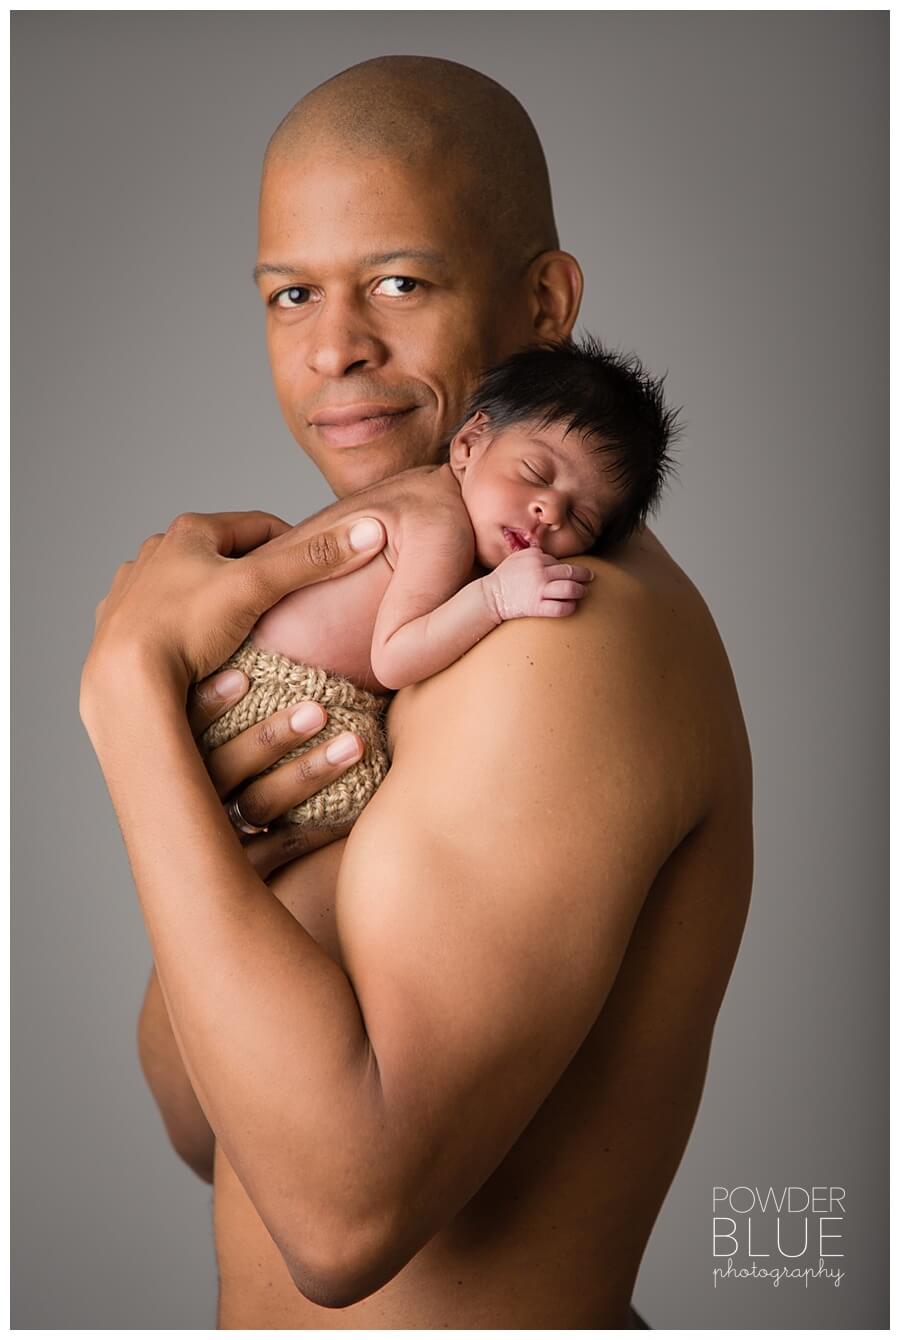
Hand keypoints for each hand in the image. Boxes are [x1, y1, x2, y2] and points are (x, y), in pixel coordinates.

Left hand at [82, 509, 385, 704]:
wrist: (122, 680)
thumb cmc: (186, 628)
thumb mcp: (257, 587)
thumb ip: (313, 560)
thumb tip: (372, 529)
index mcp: (189, 532)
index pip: (259, 526)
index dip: (295, 547)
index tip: (317, 574)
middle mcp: (155, 553)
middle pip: (224, 557)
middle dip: (255, 576)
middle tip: (285, 609)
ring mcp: (134, 590)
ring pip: (191, 588)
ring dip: (219, 603)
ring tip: (245, 635)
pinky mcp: (119, 627)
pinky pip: (163, 620)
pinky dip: (186, 629)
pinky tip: (200, 654)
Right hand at [187, 667, 359, 879]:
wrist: (211, 910)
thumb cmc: (214, 807)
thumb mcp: (201, 765)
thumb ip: (210, 724)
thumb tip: (246, 659)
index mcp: (167, 774)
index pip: (180, 734)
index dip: (207, 705)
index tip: (245, 677)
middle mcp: (184, 812)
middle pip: (225, 769)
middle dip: (270, 736)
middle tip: (320, 708)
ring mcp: (212, 849)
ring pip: (260, 806)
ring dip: (307, 773)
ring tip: (355, 746)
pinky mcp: (243, 881)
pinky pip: (287, 849)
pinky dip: (322, 826)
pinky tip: (360, 805)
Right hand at [483, 547, 593, 620]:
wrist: (490, 597)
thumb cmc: (504, 578)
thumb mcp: (517, 558)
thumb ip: (535, 555)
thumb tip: (552, 557)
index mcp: (535, 557)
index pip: (559, 562)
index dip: (565, 568)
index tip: (571, 572)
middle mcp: (539, 571)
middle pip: (570, 572)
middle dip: (584, 575)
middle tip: (590, 578)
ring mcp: (539, 589)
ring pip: (570, 588)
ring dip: (580, 591)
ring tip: (583, 592)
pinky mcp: (537, 606)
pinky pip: (561, 608)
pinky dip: (570, 607)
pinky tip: (572, 606)